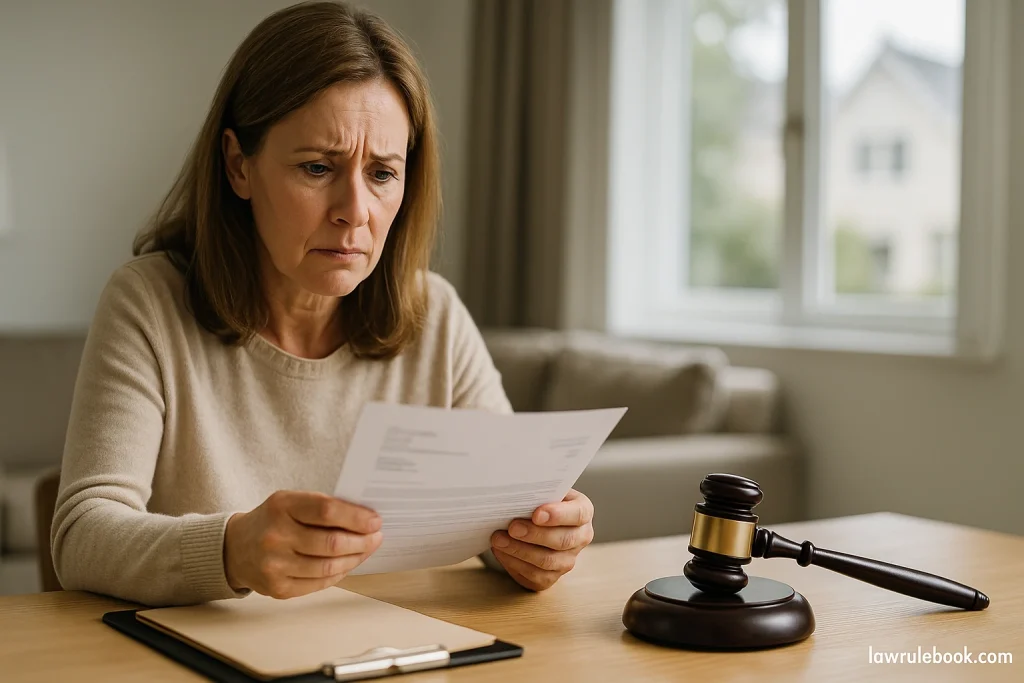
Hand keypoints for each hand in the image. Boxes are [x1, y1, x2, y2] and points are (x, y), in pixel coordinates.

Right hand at [223, 490, 382, 598]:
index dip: (356, 517)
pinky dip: (339, 573)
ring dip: (355, 558)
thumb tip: (365, 518)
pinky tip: (348, 563)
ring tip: (366, 550)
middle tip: (376, 537)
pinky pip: (320, 583)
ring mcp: (274, 565)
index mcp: (281, 506)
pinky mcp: (278, 588)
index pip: (327, 511)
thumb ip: (323, 507)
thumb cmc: (272, 521)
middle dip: (362, 541)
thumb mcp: (291, 502)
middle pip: (331, 542)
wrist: (235, 548)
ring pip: (328, 566)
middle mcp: (275, 536)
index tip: (375, 521)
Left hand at [489, 489, 593, 590]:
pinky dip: (514, 563)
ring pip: (547, 561)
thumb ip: (537, 492)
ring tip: (498, 539)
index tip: (536, 514)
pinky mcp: (552, 577)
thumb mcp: (543, 492)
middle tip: (512, 527)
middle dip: (534, 534)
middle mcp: (581, 537)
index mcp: (583, 511)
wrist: (535, 523)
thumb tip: (516, 494)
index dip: (558, 515)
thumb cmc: (539, 502)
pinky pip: (535, 576)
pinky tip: (501, 551)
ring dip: (519, 550)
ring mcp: (568, 560)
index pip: (578, 514)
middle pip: (562, 540)